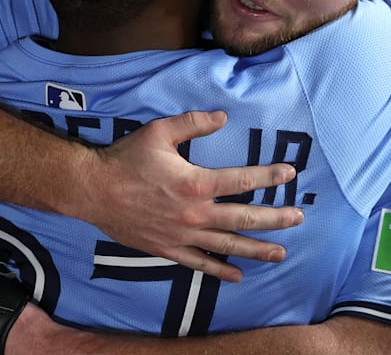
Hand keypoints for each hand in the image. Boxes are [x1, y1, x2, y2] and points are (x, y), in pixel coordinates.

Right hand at [79, 111, 303, 282]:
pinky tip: (238, 275)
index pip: (243, 181)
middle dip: (275, 219)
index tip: (289, 174)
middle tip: (298, 218)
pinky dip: (220, 270)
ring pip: (228, 246)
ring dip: (257, 250)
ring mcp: (182, 235)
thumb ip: (194, 123)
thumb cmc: (125, 158)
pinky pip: (199, 263)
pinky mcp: (168, 248)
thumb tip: (222, 117)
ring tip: (280, 253)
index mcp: (195, 182)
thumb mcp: (159, 132)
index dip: (269, 176)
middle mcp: (194, 213)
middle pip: (244, 219)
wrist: (92, 190)